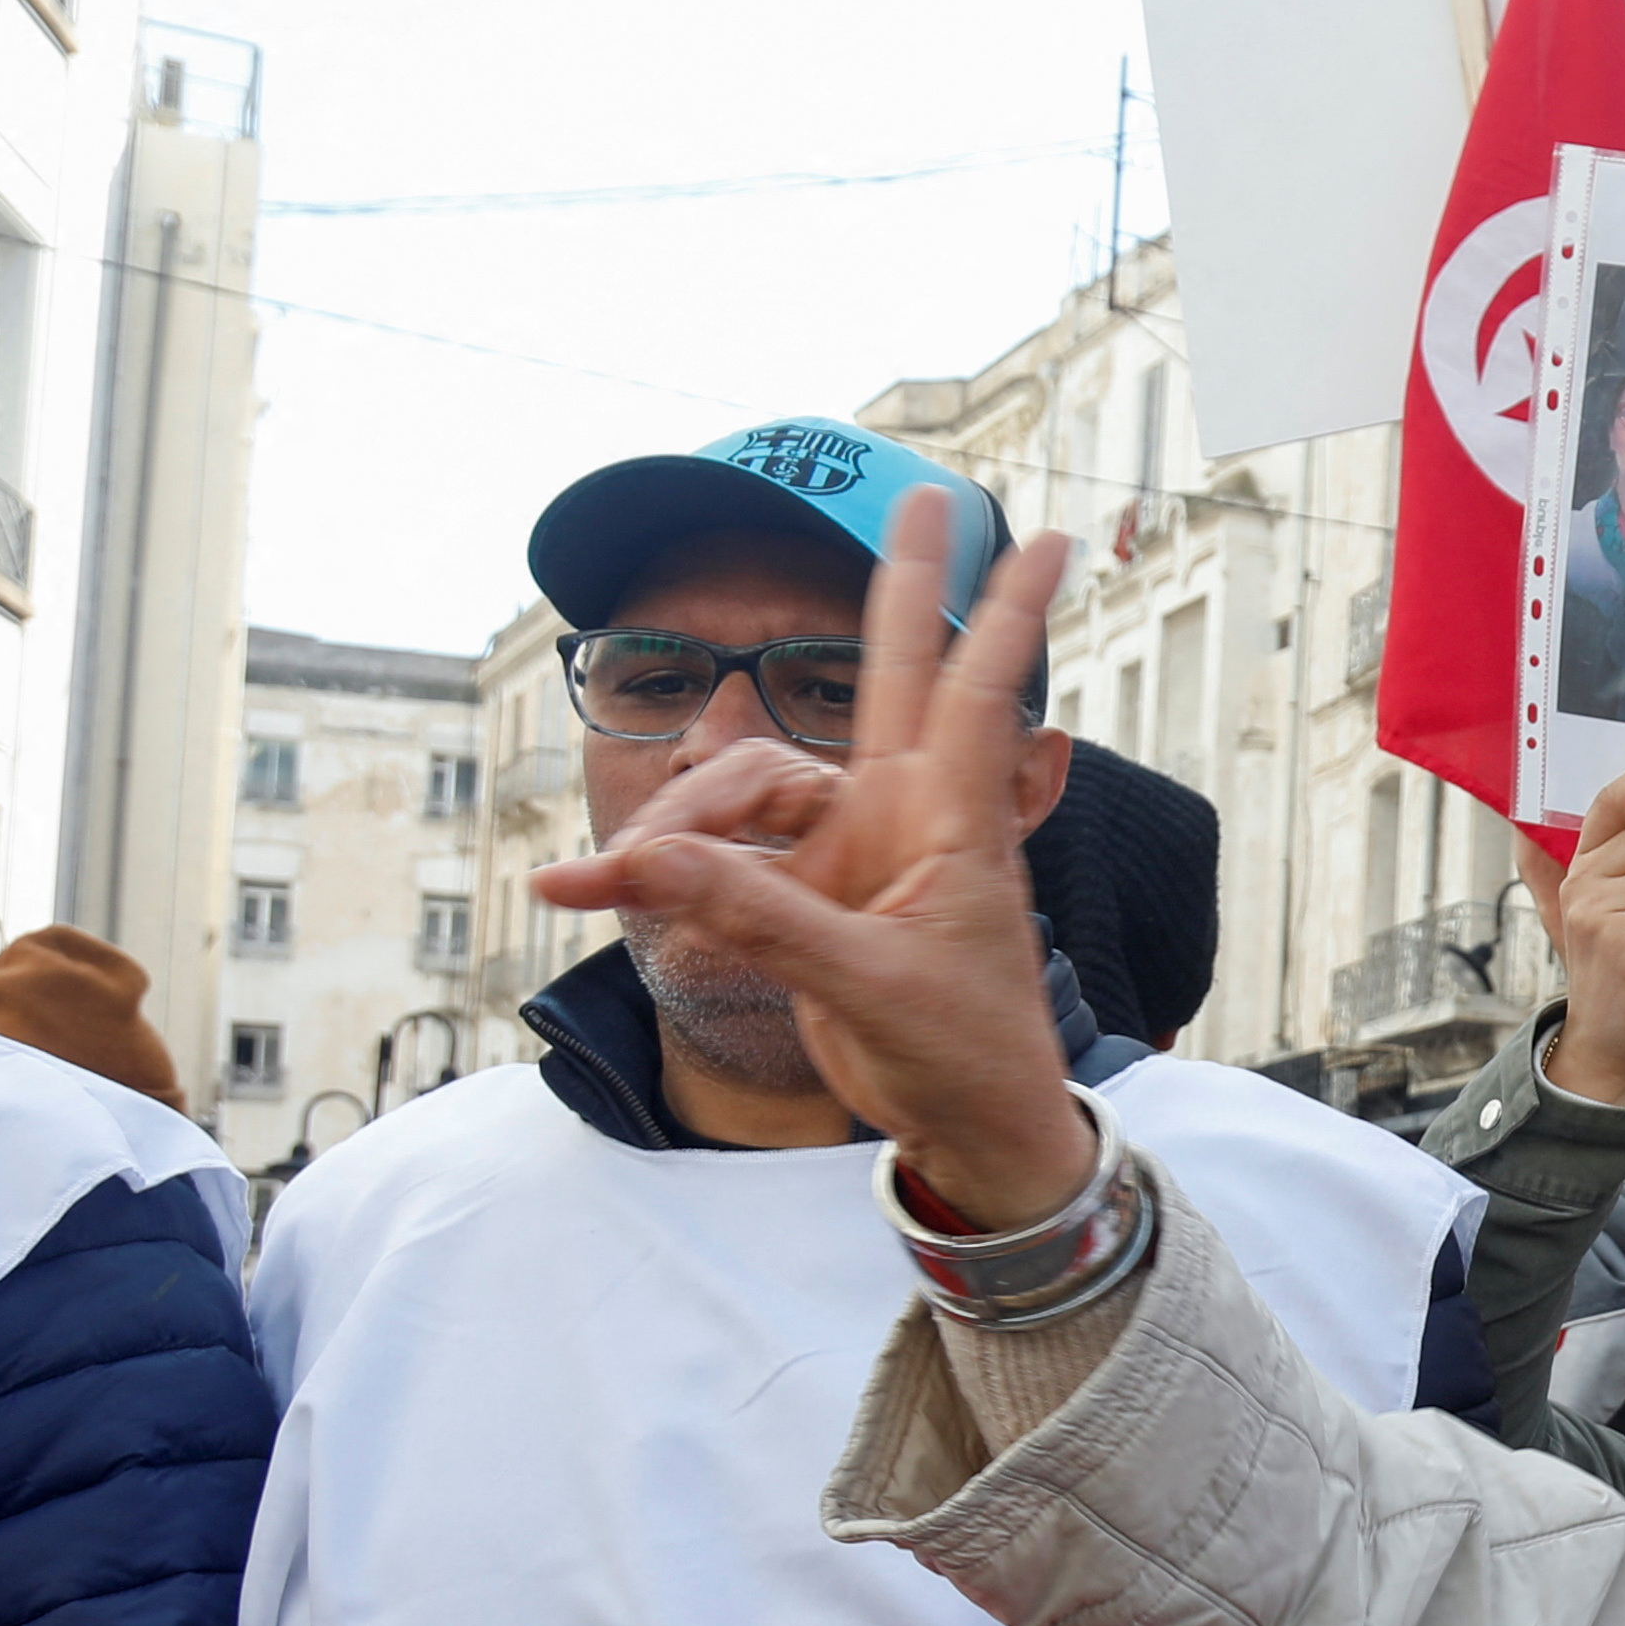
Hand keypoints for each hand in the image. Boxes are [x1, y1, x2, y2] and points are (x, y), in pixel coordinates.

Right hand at [528, 487, 1089, 1227]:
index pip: (976, 694)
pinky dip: (654, 876)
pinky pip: (715, 861)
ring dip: (675, 825)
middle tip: (933, 496)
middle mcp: (904, 820)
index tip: (1038, 537)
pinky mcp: (807, 899)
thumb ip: (761, 920)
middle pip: (894, 676)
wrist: (964, 1130)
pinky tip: (586, 892)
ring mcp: (853, 853)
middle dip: (906, 588)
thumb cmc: (961, 1057)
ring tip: (595, 882)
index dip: (1004, 613)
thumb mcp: (864, 989)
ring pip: (750, 788)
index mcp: (950, 827)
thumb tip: (653, 864)